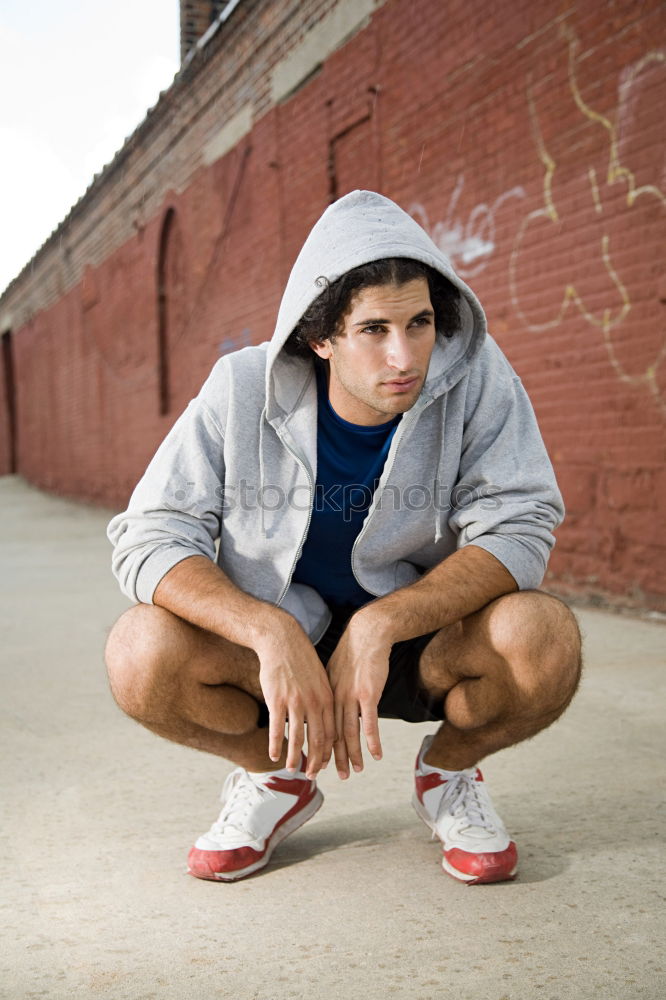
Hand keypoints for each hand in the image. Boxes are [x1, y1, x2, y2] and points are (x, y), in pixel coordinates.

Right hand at [255, 614, 335, 778]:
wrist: (282, 640)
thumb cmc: (300, 659)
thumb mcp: (319, 677)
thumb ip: (322, 698)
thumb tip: (324, 716)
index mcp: (326, 697)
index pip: (331, 732)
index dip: (328, 752)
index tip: (324, 764)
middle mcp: (314, 702)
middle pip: (318, 738)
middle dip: (316, 761)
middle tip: (312, 776)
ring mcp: (295, 701)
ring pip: (297, 737)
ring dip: (296, 757)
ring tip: (292, 770)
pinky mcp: (277, 699)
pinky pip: (276, 727)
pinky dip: (276, 744)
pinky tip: (274, 756)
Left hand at [326, 611, 391, 778]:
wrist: (367, 634)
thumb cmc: (354, 653)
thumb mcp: (335, 672)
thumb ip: (332, 691)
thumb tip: (330, 705)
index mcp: (325, 694)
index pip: (321, 727)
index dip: (320, 747)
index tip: (319, 763)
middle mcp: (335, 697)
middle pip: (332, 734)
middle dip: (332, 757)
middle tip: (333, 776)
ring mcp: (351, 696)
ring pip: (349, 732)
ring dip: (352, 754)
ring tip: (355, 771)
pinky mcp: (369, 694)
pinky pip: (370, 723)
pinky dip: (372, 741)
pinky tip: (376, 754)